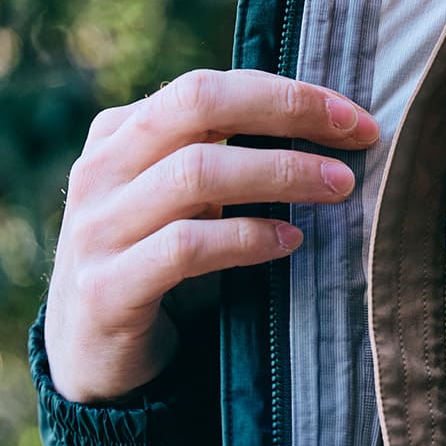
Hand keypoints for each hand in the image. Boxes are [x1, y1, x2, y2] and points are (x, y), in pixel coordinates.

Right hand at [42, 68, 378, 403]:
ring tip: (339, 187)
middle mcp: (102, 169)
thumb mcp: (182, 202)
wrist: (90, 358)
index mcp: (120, 134)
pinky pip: (186, 247)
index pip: (209, 87)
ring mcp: (98, 227)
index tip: (353, 117)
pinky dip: (247, 238)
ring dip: (281, 173)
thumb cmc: (156, 266)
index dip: (286, 93)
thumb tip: (329, 128)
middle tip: (355, 136)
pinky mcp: (107, 287)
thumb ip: (224, 158)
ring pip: (196, 172)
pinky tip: (291, 241)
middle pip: (199, 104)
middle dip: (287, 111)